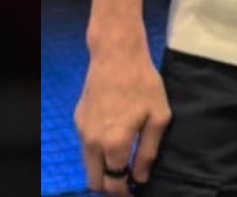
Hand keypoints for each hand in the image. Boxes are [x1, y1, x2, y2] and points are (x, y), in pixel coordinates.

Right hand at [74, 45, 171, 193]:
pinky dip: (97, 152)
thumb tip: (139, 177)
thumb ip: (147, 151)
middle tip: (128, 179)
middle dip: (111, 186)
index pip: (115, 183)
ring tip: (122, 161)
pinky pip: (86, 147)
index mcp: (114, 143)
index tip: (136, 189)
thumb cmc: (142, 83)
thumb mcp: (158, 117)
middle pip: (95, 181)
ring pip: (88, 165)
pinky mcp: (78, 119)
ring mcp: (82, 130)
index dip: (126, 192)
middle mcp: (93, 141)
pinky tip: (113, 139)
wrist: (115, 53)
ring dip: (103, 170)